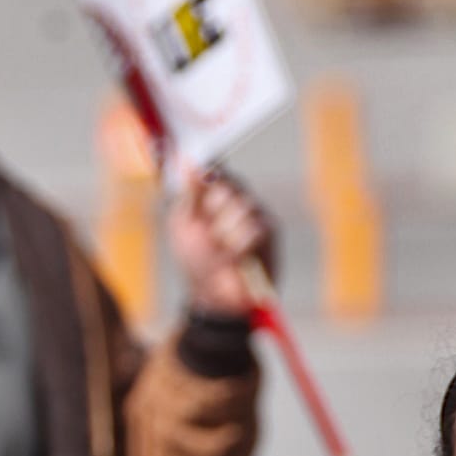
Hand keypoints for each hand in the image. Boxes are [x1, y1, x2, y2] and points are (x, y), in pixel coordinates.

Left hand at [167, 169, 272, 315]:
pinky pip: (255, 228)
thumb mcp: (184, 224)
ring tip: (222, 253)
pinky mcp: (271, 232)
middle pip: (229, 186)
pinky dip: (240, 248)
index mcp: (215, 194)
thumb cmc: (196, 261)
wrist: (214, 295)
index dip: (208, 181)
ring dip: (226, 235)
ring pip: (243, 206)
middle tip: (210, 236)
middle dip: (214, 213)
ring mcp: (256, 213)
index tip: (202, 196)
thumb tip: (189, 161)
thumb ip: (190, 193)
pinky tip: (236, 261)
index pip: (217, 170)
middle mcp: (237, 199)